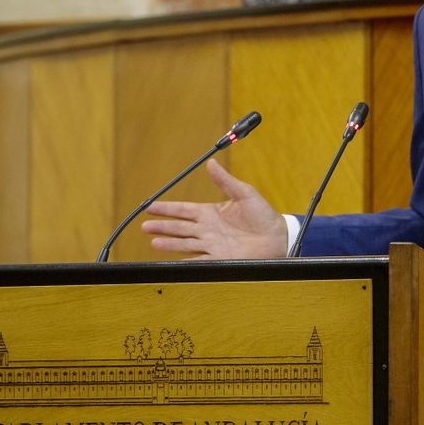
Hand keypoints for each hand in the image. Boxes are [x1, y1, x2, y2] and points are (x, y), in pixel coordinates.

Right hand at [141, 159, 287, 259]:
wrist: (277, 237)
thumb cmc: (263, 215)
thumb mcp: (244, 193)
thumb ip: (225, 181)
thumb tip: (211, 162)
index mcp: (211, 213)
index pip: (183, 210)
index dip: (167, 209)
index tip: (150, 207)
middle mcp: (208, 229)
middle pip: (179, 228)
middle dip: (162, 227)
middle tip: (145, 226)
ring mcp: (212, 245)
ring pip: (184, 244)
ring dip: (169, 244)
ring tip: (154, 242)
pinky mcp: (219, 259)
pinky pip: (198, 261)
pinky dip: (186, 262)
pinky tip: (174, 262)